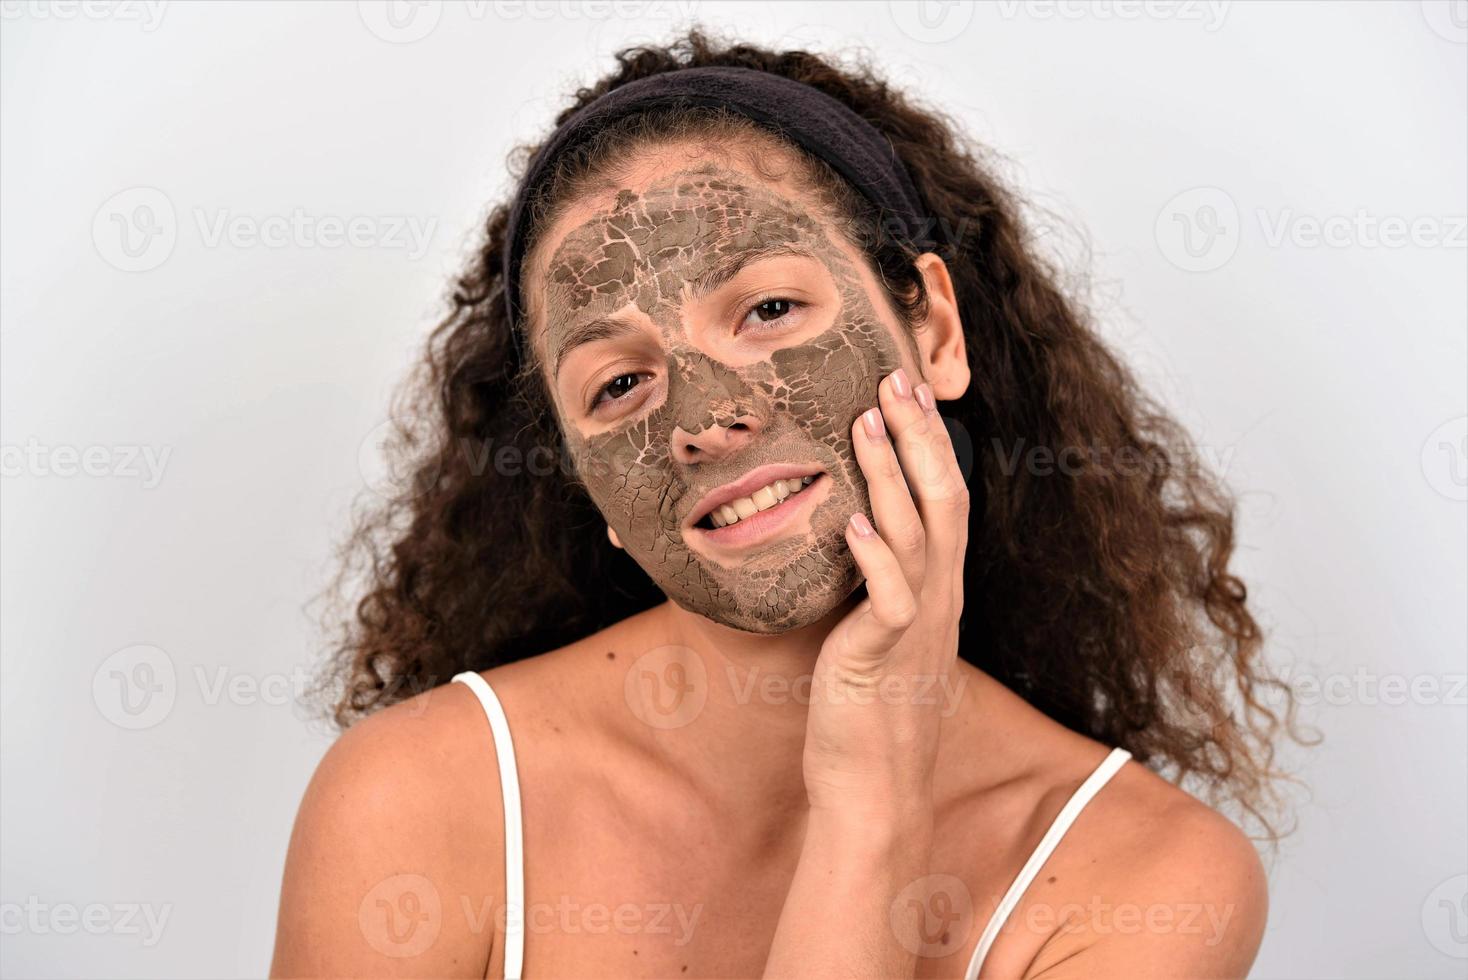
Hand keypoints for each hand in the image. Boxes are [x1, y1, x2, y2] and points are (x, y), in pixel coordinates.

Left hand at [802, 366, 969, 821]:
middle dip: (918, 436)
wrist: (878, 789)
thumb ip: (872, 580)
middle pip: (942, 500)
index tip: (906, 390)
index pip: (945, 498)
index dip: (929, 442)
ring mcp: (917, 625)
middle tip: (892, 378)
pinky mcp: (884, 656)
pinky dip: (874, 557)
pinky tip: (854, 521)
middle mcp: (938, 598)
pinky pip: (888, 598)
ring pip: (915, 536)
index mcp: (937, 587)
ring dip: (891, 476)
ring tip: (865, 424)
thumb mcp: (876, 629)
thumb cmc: (869, 708)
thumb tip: (843, 529)